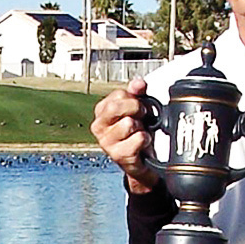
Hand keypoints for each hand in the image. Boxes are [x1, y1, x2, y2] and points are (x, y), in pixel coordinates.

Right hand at [91, 77, 159, 191]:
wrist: (142, 161)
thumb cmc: (136, 133)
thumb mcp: (135, 110)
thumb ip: (136, 94)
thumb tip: (138, 82)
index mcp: (102, 111)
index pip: (119, 94)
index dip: (134, 98)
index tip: (140, 105)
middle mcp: (99, 126)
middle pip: (116, 106)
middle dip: (135, 109)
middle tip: (142, 117)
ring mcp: (106, 141)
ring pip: (128, 123)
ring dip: (140, 128)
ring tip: (139, 133)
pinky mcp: (117, 155)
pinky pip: (138, 138)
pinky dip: (145, 140)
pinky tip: (142, 144)